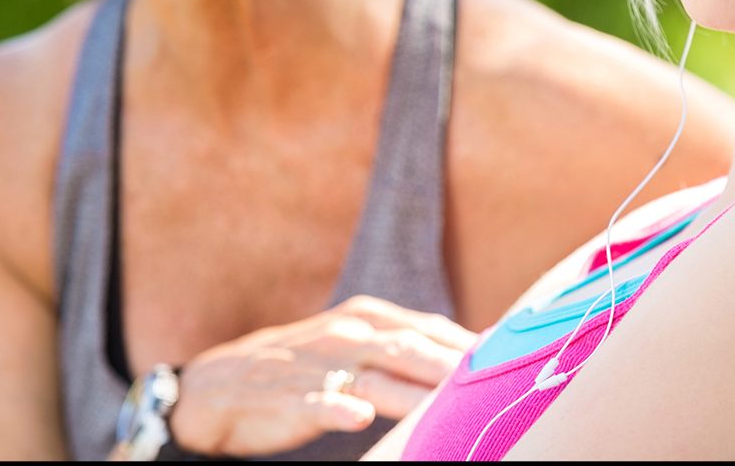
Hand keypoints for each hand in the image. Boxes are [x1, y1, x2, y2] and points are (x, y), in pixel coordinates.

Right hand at [166, 296, 475, 456]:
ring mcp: (321, 363)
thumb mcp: (356, 344)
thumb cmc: (307, 363)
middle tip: (494, 378)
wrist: (225, 381)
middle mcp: (350, 334)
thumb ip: (403, 346)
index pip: (429, 329)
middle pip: (411, 348)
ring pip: (375, 375)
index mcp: (368, 318)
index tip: (509, 356)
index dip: (467, 344)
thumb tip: (465, 353)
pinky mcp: (292, 395)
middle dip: (452, 363)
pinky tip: (358, 416)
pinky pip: (318, 401)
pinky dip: (338, 407)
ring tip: (448, 397)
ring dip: (413, 388)